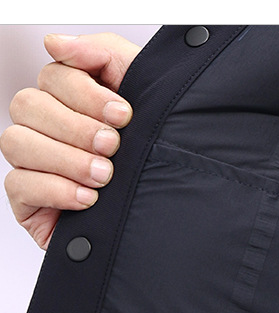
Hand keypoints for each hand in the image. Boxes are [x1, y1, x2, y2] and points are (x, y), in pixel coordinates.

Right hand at [1, 32, 140, 248]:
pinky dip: (55, 189)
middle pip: (28, 106)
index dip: (85, 94)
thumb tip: (57, 43)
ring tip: (104, 175)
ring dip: (66, 159)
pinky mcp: (29, 201)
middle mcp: (48, 128)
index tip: (123, 114)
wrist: (171, 213)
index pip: (53, 77)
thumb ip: (104, 55)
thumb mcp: (144, 92)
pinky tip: (87, 197)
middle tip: (113, 145)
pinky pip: (18, 185)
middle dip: (75, 127)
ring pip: (17, 143)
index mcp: (72, 100)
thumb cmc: (156, 153)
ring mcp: (35, 164)